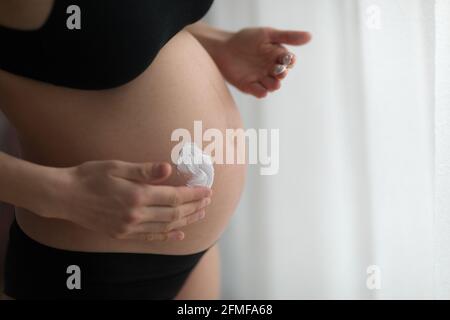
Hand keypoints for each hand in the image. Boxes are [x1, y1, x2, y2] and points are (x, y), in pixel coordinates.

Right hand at [45, 160, 211, 240]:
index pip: (174, 197)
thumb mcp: (117, 167)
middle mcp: (135, 214)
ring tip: (200, 214)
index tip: (207, 190)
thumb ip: (145, 170)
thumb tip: (168, 169)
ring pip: (165, 226)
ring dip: (185, 221)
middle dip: (194, 207)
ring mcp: (128, 227)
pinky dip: (167, 236)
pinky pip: (150, 237)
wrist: (64, 196)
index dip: (193, 194)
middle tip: (208, 201)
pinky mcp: (121, 233)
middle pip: (174, 213)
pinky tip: (178, 233)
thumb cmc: (90, 176)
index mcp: (137, 195)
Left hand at [215, 27, 310, 97]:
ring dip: (274, 84)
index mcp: (277, 56)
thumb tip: (310, 37)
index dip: (289, 62)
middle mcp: (270, 69)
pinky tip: (262, 90)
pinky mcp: (249, 86)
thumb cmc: (246, 39)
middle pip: (281, 75)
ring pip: (272, 85)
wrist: (222, 48)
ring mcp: (260, 78)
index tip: (289, 60)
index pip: (288, 61)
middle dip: (282, 73)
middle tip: (280, 71)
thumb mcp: (267, 35)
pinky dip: (261, 92)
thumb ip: (288, 37)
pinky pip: (259, 92)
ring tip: (274, 82)